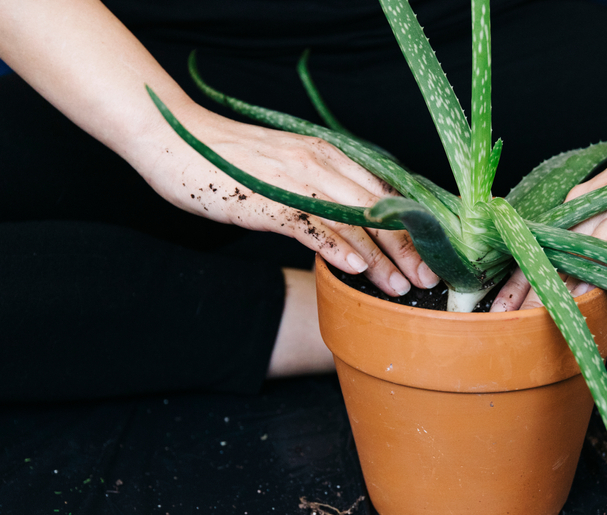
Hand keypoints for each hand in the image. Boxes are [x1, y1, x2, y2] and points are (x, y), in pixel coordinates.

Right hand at [143, 106, 438, 295]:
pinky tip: (355, 269)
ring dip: (379, 257)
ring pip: (350, 220)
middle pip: (376, 209)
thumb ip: (321, 192)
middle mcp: (318, 163)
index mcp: (328, 155)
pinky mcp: (266, 199)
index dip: (411, 226)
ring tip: (399, 286)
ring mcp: (293, 181)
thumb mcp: (287, 171)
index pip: (383, 193)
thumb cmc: (230, 160)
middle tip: (428, 279)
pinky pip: (309, 225)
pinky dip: (335, 247)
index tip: (432, 255)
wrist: (174, 138)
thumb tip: (354, 227)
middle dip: (406, 247)